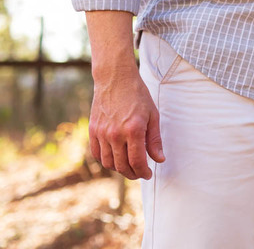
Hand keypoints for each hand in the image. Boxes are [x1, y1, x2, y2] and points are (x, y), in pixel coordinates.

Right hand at [89, 61, 164, 179]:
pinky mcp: (92, 131)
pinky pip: (97, 154)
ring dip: (119, 169)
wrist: (115, 79)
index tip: (148, 174)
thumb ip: (155, 140)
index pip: (137, 161)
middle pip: (122, 165)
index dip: (143, 172)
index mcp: (133, 130)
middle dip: (132, 174)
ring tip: (129, 167)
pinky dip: (105, 161)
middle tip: (140, 173)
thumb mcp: (153, 115)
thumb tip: (159, 159)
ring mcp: (101, 133)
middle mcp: (115, 134)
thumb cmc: (138, 95)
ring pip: (108, 162)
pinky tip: (115, 159)